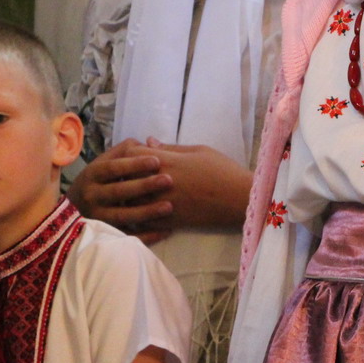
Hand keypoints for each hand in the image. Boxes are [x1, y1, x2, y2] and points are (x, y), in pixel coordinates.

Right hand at [66, 138, 173, 239]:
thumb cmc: (97, 181)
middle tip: (168, 180)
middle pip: (118, 192)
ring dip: (146, 212)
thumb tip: (148, 143)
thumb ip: (124, 151)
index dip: (134, 164)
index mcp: (92, 175)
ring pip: (122, 216)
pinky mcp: (104, 235)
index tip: (157, 160)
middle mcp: (92, 196)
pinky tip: (165, 230)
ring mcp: (97, 217)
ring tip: (169, 207)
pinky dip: (145, 236)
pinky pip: (125, 236)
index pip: (113, 168)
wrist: (70, 211)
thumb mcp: (103, 162)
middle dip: (144, 186)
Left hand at [123, 138, 253, 231]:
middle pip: (126, 177)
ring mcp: (161, 203)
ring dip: (129, 195)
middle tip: (131, 172)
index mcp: (167, 161)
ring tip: (134, 191)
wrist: (237, 199)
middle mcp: (158, 183)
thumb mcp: (199, 151)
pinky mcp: (167, 220)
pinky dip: (138, 214)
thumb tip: (149, 142)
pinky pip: (142, 219)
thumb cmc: (222, 169)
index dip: (131, 152)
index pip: (132, 154)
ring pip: (130, 200)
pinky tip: (143, 210)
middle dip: (126, 173)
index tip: (136, 152)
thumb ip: (171, 147)